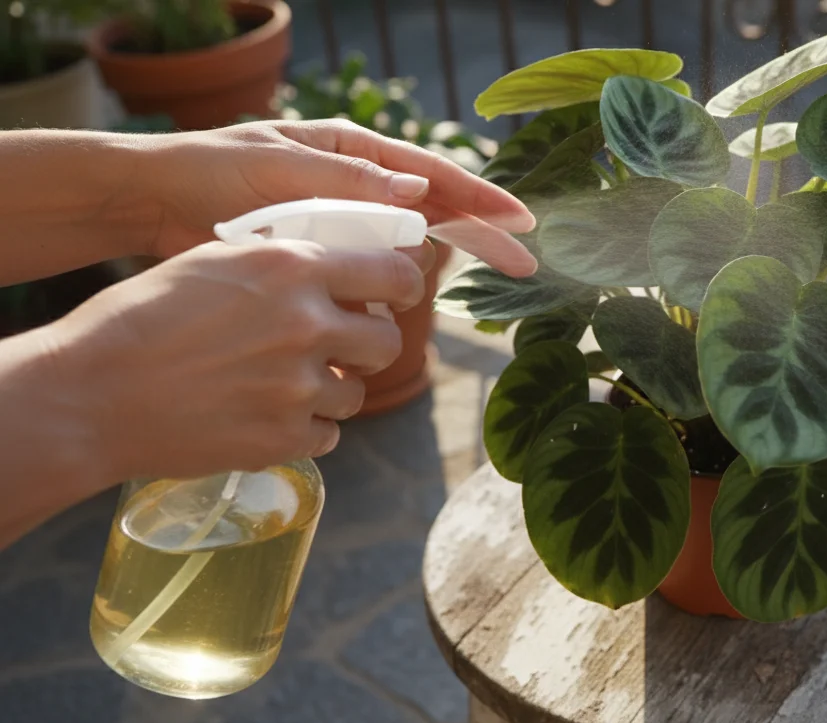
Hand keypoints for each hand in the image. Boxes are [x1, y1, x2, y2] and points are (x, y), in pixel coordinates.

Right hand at [35, 237, 434, 480]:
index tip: (399, 296)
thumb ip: (284, 263)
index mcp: (292, 269)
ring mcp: (299, 388)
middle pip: (386, 342)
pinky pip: (327, 434)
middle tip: (343, 347)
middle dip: (370, 345)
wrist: (93, 394)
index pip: (392, 273)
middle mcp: (307, 326)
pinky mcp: (284, 439)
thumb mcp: (215, 261)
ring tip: (283, 383)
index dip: (403, 286)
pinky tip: (266, 414)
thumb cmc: (143, 318)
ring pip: (356, 393)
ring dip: (332, 389)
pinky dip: (305, 428)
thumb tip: (339, 269)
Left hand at [142, 119, 536, 275]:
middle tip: (525, 265)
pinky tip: (394, 316)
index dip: (479, 198)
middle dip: (481, 236)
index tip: (519, 222)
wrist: (153, 203)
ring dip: (427, 272)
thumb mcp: (280, 168)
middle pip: (435, 213)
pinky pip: (369, 279)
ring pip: (406, 252)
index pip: (432, 175)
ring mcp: (342, 226)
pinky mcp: (322, 262)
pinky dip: (386, 297)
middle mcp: (357, 187)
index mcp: (353, 153)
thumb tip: (418, 191)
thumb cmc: (211, 171)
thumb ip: (348, 181)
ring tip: (447, 290)